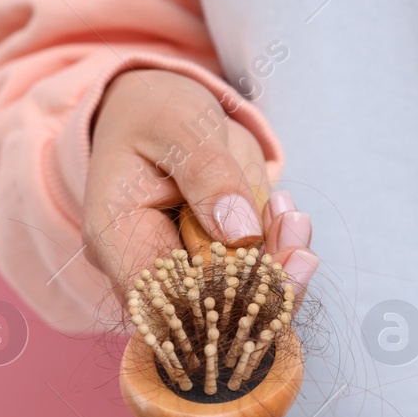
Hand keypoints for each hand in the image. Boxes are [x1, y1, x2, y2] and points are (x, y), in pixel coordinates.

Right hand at [82, 69, 317, 306]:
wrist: (159, 110)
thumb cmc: (157, 112)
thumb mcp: (180, 126)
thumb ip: (208, 174)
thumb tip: (241, 233)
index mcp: (116, 236)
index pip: (165, 297)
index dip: (222, 298)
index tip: (274, 269)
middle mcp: (145, 265)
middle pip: (207, 306)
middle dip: (264, 282)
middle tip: (302, 250)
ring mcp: (182, 268)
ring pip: (238, 294)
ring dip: (279, 265)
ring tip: (295, 222)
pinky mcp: (215, 260)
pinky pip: (254, 271)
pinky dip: (279, 250)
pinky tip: (289, 218)